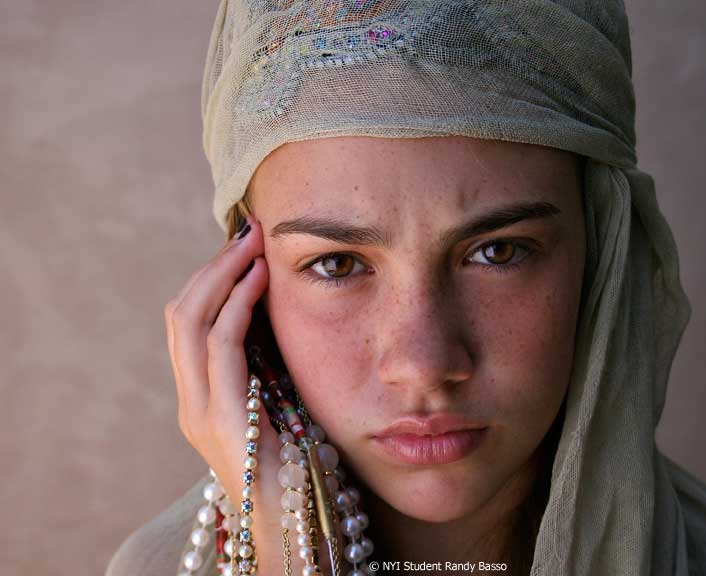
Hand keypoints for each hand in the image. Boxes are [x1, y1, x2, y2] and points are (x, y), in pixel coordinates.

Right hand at [164, 214, 323, 573]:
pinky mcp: (219, 418)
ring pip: (189, 321)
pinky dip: (236, 305)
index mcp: (201, 396)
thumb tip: (284, 318)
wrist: (290, 528)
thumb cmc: (295, 467)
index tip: (245, 246)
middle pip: (181, 313)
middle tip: (247, 233)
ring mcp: (199, 409)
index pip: (189, 321)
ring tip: (252, 245)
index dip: (212, 278)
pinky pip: (220, 346)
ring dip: (221, 275)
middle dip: (213, 267)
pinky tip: (258, 280)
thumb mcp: (278, 406)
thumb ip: (269, 370)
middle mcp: (191, 400)